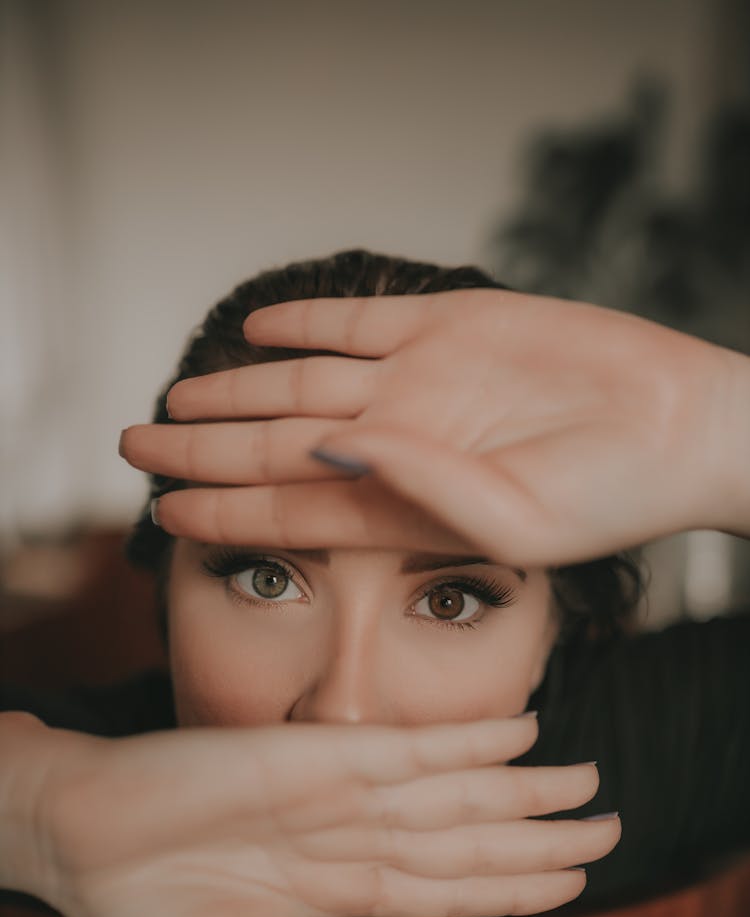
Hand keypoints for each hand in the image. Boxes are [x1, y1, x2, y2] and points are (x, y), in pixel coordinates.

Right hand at [0, 712, 614, 916]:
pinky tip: (520, 734)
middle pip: (464, 837)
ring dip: (522, 788)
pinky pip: (402, 749)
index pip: (445, 888)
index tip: (570, 879)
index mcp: (333, 887)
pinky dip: (463, 742)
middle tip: (609, 828)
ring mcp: (332, 792)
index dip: (510, 884)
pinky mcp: (307, 758)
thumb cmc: (136, 907)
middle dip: (538, 837)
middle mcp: (347, 834)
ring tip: (586, 785)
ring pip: (451, 792)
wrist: (71, 838)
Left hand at [121, 290, 749, 564]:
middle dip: (202, 447)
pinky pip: (359, 320)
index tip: (161, 510)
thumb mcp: (516, 519)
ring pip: (300, 383)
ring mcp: (419, 383)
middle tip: (132, 445)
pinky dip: (306, 322)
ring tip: (174, 393)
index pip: (291, 508)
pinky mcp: (450, 323)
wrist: (681, 427)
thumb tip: (326, 449)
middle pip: (276, 446)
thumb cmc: (613, 497)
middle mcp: (398, 444)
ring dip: (235, 388)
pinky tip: (256, 330)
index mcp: (406, 505)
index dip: (224, 508)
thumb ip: (418, 490)